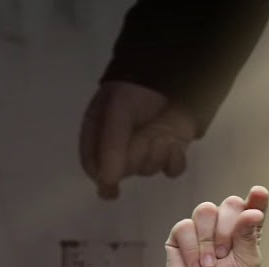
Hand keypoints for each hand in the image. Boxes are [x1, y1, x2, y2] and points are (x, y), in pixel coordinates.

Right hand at [79, 81, 197, 197]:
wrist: (174, 81)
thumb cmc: (136, 93)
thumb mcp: (116, 112)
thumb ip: (110, 146)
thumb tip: (107, 180)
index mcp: (99, 135)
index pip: (94, 165)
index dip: (102, 175)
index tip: (112, 184)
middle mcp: (121, 147)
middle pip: (123, 171)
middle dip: (135, 157)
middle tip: (144, 136)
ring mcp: (146, 151)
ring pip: (147, 170)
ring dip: (156, 155)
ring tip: (161, 134)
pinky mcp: (169, 153)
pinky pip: (171, 171)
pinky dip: (174, 161)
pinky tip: (174, 145)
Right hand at [166, 186, 267, 266]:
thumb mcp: (247, 263)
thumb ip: (249, 236)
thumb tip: (252, 211)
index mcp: (246, 230)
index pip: (253, 207)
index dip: (257, 198)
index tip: (259, 192)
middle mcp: (224, 225)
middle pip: (230, 204)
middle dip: (228, 230)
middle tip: (225, 255)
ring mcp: (201, 229)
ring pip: (205, 210)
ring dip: (209, 241)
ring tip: (210, 264)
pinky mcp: (179, 236)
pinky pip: (184, 226)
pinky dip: (192, 250)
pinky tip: (196, 266)